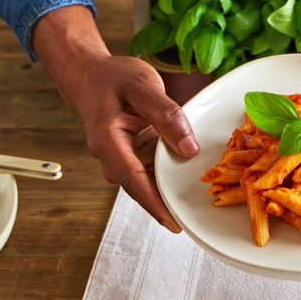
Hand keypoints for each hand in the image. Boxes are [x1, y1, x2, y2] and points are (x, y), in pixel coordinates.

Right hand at [33, 6, 199, 231]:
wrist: (92, 76)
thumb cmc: (113, 78)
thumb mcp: (142, 86)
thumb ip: (166, 114)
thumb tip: (189, 148)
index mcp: (108, 143)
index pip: (134, 181)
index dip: (156, 204)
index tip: (175, 223)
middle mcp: (114, 157)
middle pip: (146, 186)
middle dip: (172, 198)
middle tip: (205, 208)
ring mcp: (125, 158)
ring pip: (153, 178)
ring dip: (175, 183)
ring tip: (208, 190)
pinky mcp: (136, 154)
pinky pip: (157, 167)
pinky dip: (174, 167)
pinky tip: (196, 168)